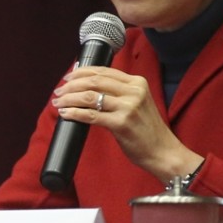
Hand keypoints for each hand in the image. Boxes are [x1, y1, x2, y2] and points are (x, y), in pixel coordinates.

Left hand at [50, 66, 201, 182]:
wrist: (163, 152)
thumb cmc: (146, 130)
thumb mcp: (137, 103)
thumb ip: (118, 92)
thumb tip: (87, 85)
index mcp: (137, 83)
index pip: (103, 71)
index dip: (81, 72)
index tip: (68, 77)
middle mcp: (134, 91)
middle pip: (94, 81)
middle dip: (72, 85)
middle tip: (59, 90)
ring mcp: (128, 107)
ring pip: (89, 97)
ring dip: (69, 98)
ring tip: (59, 102)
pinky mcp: (122, 123)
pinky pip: (91, 115)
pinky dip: (75, 113)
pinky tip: (66, 114)